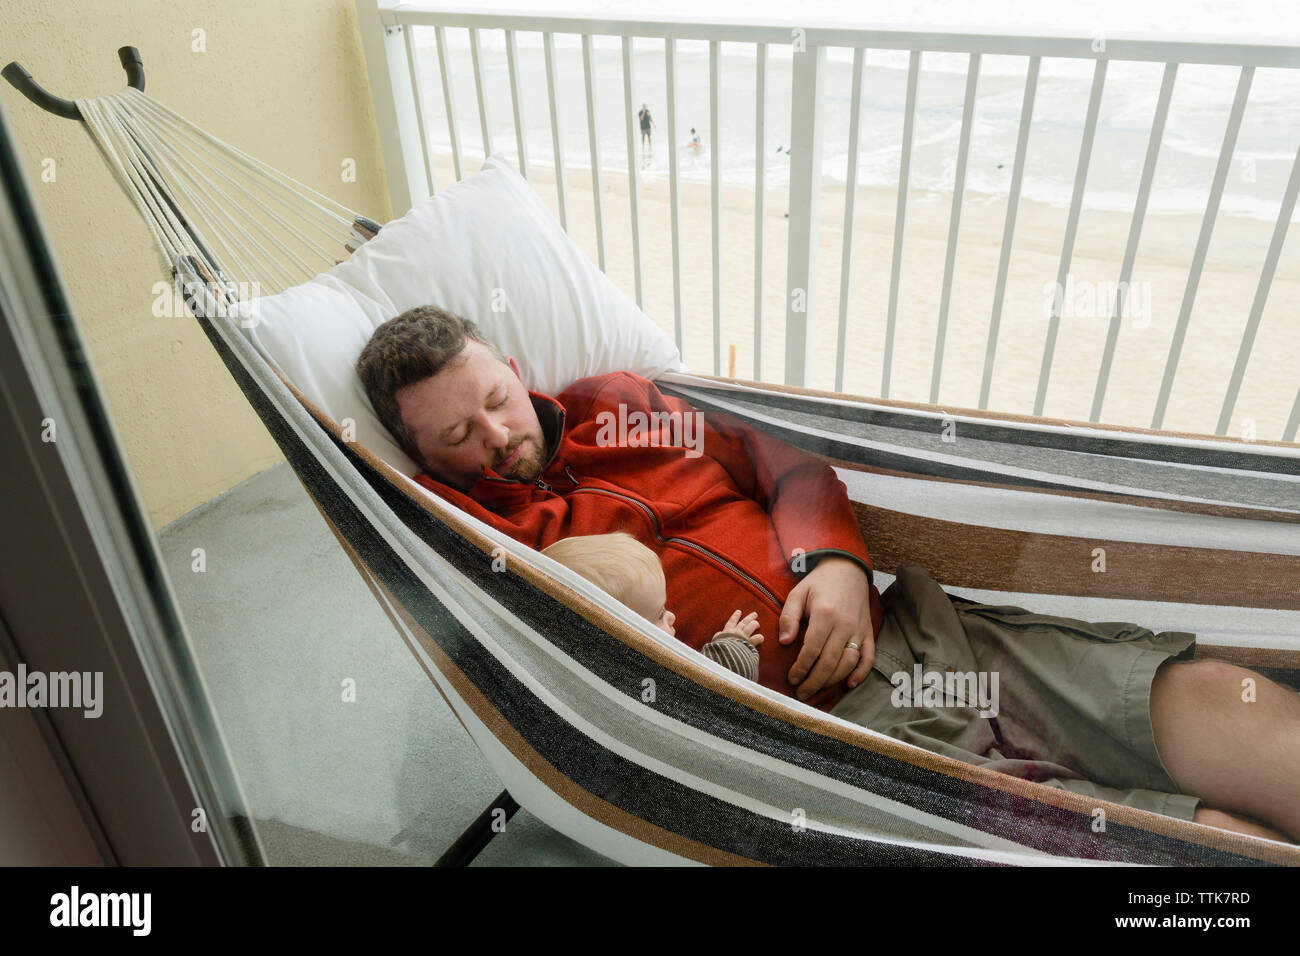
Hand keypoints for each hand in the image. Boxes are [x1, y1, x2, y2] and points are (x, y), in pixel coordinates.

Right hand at [719, 610, 762, 644]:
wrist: (726, 652)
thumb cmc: (720, 647)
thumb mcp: (716, 640)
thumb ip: (718, 636)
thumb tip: (718, 634)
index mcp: (728, 630)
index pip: (732, 621)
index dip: (735, 616)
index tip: (739, 611)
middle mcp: (737, 631)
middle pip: (744, 622)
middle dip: (750, 617)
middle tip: (755, 614)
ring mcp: (744, 636)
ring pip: (751, 627)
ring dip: (755, 624)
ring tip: (757, 623)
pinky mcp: (749, 643)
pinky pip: (757, 638)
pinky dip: (759, 638)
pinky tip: (761, 637)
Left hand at [778, 556, 874, 699]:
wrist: (847, 570)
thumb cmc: (819, 584)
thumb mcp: (797, 593)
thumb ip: (788, 617)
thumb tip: (785, 642)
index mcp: (825, 614)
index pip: (812, 650)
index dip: (801, 668)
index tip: (791, 679)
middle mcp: (844, 624)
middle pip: (830, 662)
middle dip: (814, 681)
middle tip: (801, 693)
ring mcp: (859, 629)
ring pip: (848, 663)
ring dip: (832, 681)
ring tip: (816, 690)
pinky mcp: (868, 632)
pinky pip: (868, 657)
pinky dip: (861, 673)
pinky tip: (850, 684)